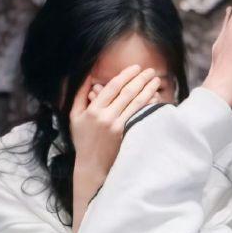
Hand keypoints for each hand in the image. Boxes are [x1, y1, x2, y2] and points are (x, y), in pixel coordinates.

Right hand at [70, 65, 161, 183]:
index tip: (136, 68)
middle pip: (128, 92)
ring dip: (148, 89)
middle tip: (150, 71)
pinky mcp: (126, 134)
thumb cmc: (82, 138)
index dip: (126, 75)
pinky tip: (155, 98)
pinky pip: (139, 116)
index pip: (113, 86)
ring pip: (137, 103)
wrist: (91, 165)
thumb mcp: (74, 115)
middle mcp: (106, 117)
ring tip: (156, 80)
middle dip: (141, 79)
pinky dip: (148, 105)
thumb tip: (89, 75)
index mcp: (93, 109)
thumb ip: (80, 94)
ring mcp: (118, 126)